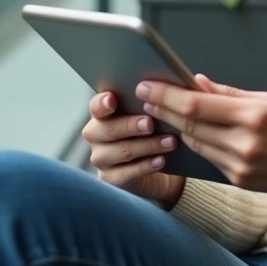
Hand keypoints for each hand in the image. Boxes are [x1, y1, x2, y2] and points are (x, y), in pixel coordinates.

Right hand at [81, 91, 185, 208]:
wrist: (156, 165)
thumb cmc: (153, 130)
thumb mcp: (151, 114)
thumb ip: (150, 102)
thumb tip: (164, 87)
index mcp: (102, 113)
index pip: (96, 106)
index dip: (102, 103)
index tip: (113, 100)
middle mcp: (96, 134)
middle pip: (107, 129)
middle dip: (130, 126)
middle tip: (150, 124)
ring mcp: (101, 157)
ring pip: (120, 151)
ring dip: (147, 146)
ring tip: (170, 142)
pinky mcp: (110, 178)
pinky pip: (126, 173)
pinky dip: (146, 166)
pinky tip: (161, 160)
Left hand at [137, 74, 266, 204]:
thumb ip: (233, 93)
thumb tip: (198, 82)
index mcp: (255, 116)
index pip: (198, 104)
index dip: (167, 95)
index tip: (147, 85)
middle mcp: (244, 143)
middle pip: (190, 124)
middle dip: (162, 108)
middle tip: (143, 94)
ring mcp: (240, 165)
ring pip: (194, 142)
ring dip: (173, 126)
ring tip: (157, 110)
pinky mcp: (238, 180)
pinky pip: (207, 157)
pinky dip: (193, 141)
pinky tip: (182, 130)